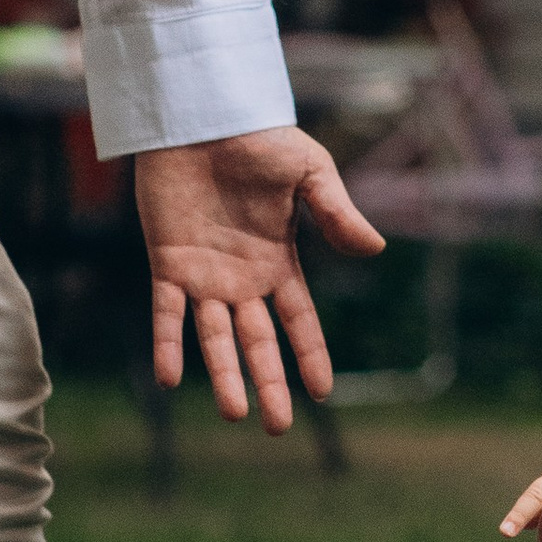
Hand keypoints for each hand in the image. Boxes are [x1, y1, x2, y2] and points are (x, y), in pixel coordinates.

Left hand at [135, 125, 382, 430]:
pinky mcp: (167, 262)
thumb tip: (375, 251)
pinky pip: (166, 312)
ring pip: (215, 337)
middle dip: (269, 383)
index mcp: (278, 261)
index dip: (310, 354)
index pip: (298, 319)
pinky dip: (167, 344)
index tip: (322, 392)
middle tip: (277, 428)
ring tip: (234, 413)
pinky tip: (169, 379)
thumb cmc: (259, 138)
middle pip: (258, 342)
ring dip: (223, 375)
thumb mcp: (309, 172)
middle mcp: (242, 278)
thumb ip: (336, 212)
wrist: (203, 113)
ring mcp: (204, 275)